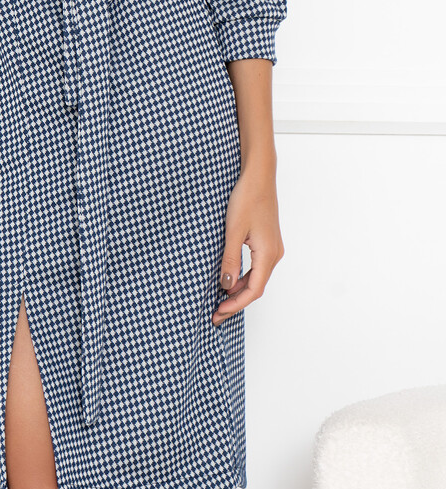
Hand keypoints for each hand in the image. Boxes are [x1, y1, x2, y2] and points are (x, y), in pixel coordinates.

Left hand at [213, 163, 283, 326]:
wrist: (259, 176)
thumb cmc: (247, 199)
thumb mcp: (233, 231)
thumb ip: (230, 260)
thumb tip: (226, 286)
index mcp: (268, 255)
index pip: (253, 291)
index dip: (235, 305)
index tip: (217, 313)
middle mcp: (274, 254)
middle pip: (256, 287)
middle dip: (236, 301)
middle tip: (215, 312)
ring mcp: (273, 248)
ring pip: (256, 277)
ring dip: (239, 290)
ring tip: (219, 299)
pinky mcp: (267, 241)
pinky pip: (256, 266)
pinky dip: (243, 276)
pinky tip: (229, 278)